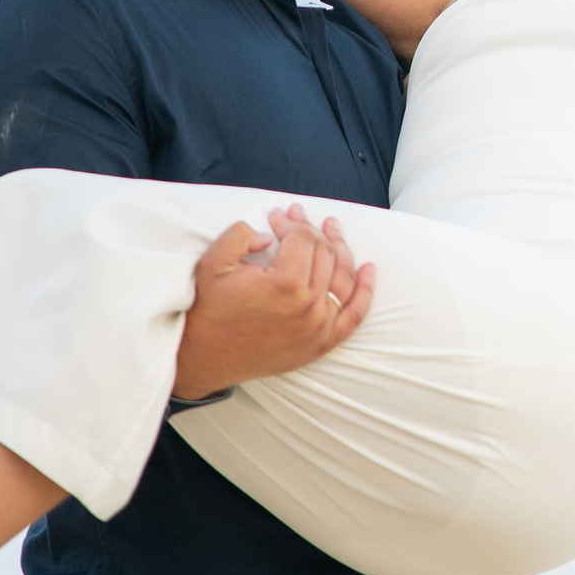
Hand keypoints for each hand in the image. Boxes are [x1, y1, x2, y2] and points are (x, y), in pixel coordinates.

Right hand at [172, 205, 375, 398]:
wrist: (206, 357)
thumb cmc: (210, 310)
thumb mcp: (213, 263)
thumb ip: (241, 235)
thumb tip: (272, 235)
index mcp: (284, 284)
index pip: (302, 239)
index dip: (290, 222)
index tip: (277, 217)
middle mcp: (308, 306)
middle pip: (325, 253)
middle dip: (313, 230)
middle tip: (300, 217)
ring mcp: (318, 327)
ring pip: (343, 278)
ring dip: (341, 249)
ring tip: (332, 230)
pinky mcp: (321, 344)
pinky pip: (354, 315)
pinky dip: (365, 292)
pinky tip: (369, 270)